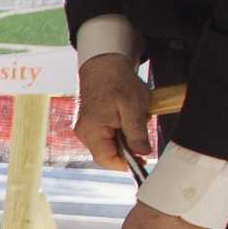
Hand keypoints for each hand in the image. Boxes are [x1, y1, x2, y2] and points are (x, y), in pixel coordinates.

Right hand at [73, 53, 152, 168]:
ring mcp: (86, 129)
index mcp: (91, 130)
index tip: (143, 160)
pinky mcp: (90, 124)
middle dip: (127, 149)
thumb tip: (143, 153)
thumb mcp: (133, 108)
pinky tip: (126, 119)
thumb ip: (137, 134)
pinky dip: (120, 133)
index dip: (126, 164)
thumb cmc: (117, 81)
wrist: (104, 64)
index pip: (107, 160)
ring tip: (134, 122)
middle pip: (107, 155)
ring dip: (124, 140)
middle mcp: (84, 133)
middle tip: (143, 138)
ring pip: (108, 146)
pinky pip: (106, 137)